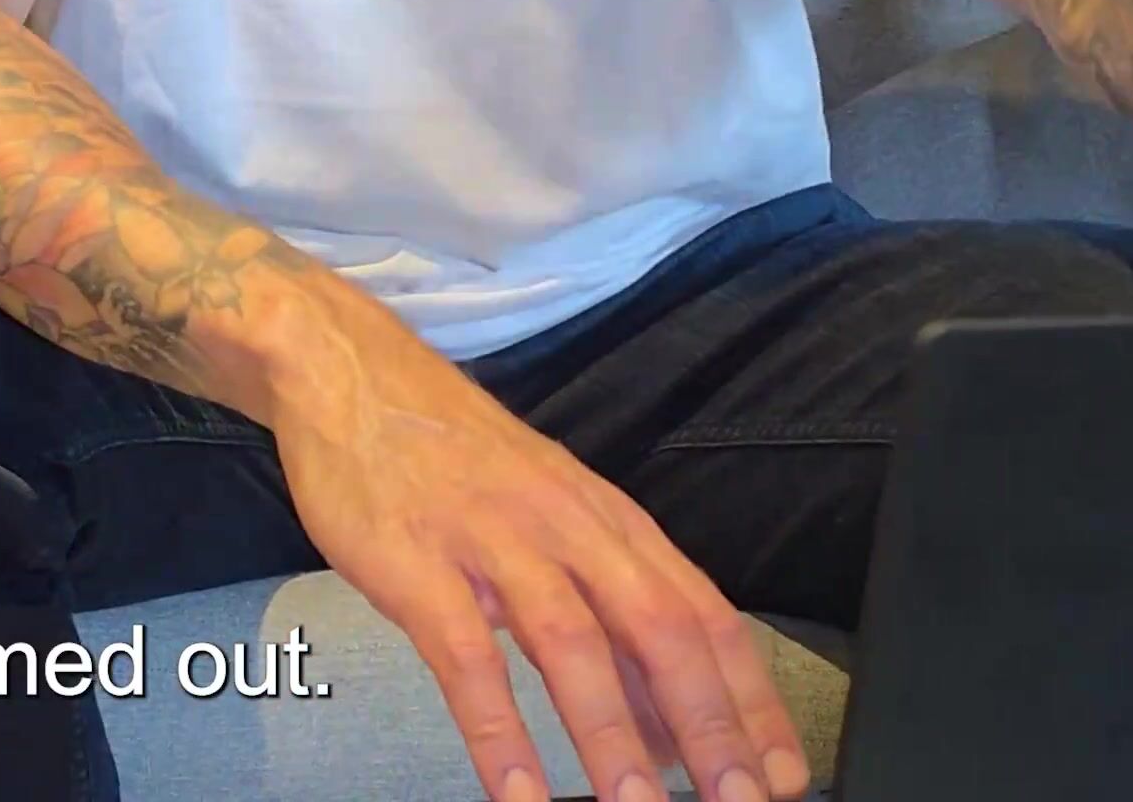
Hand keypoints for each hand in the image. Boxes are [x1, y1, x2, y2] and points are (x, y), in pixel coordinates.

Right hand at [266, 282, 808, 801]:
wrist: (350, 372)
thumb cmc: (452, 456)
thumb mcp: (549, 519)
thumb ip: (609, 618)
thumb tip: (670, 721)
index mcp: (607, 520)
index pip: (703, 613)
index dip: (750, 696)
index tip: (782, 767)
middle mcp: (565, 527)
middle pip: (658, 629)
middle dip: (707, 724)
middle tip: (738, 800)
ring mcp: (492, 542)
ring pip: (572, 645)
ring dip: (612, 737)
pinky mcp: (419, 564)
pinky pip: (467, 658)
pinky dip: (498, 732)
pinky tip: (518, 792)